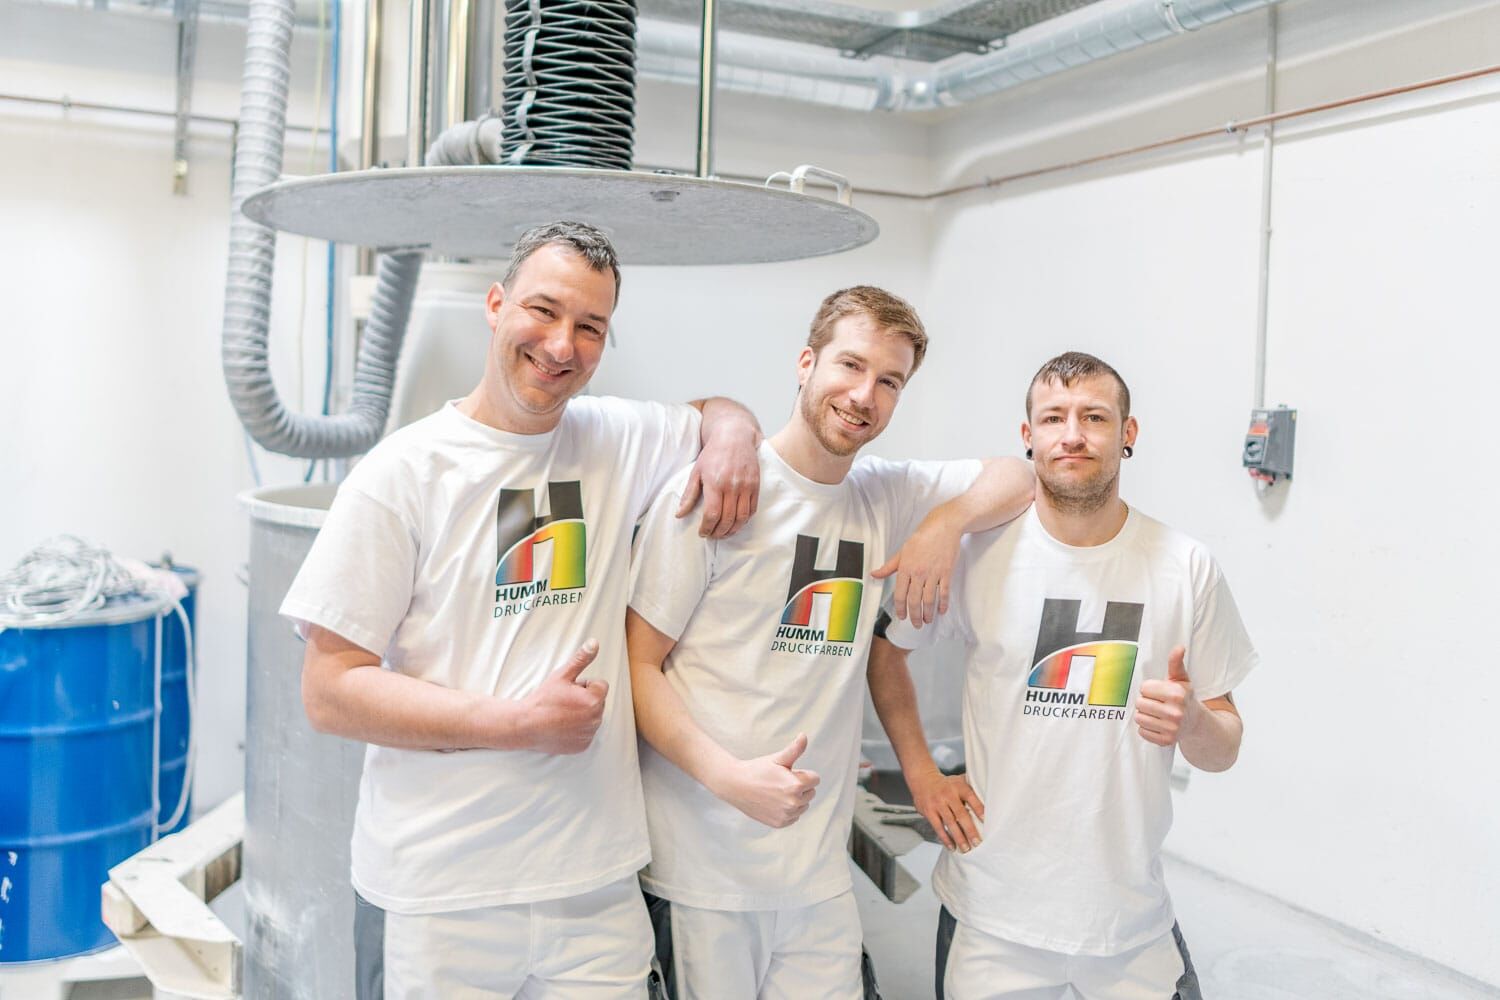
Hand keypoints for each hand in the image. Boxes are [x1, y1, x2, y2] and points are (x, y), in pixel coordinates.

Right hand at [520, 640, 607, 754]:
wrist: (526, 725)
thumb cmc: (543, 699)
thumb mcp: (561, 675)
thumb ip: (581, 659)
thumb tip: (595, 643)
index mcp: (594, 700)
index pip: (600, 685)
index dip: (584, 684)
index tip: (569, 690)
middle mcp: (596, 719)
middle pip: (598, 701)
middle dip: (585, 698)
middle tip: (564, 701)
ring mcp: (589, 734)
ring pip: (593, 717)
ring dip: (583, 713)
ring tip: (562, 713)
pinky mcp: (583, 745)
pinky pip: (586, 732)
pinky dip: (578, 729)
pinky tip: (562, 726)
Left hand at [677, 423, 759, 538]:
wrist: (734, 436)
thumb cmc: (713, 454)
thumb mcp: (696, 472)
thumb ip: (689, 495)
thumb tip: (679, 514)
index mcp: (714, 483)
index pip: (712, 514)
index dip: (707, 528)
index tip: (702, 533)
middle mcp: (732, 485)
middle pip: (727, 519)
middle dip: (719, 532)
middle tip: (712, 536)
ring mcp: (746, 486)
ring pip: (741, 517)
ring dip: (733, 530)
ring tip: (724, 533)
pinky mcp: (756, 485)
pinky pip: (752, 509)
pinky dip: (744, 520)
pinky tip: (736, 523)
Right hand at [717, 733, 819, 827]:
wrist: (735, 785)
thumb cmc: (757, 769)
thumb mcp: (777, 758)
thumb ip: (795, 749)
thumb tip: (804, 735)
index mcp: (796, 785)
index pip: (815, 779)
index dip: (802, 773)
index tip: (788, 772)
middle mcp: (793, 803)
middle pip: (811, 793)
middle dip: (800, 786)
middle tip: (780, 782)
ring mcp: (786, 815)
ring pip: (803, 806)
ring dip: (795, 799)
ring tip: (776, 792)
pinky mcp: (780, 823)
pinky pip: (794, 817)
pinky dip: (787, 810)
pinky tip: (774, 802)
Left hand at [872, 508, 961, 627]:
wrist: (944, 526)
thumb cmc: (922, 537)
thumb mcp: (902, 551)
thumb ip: (889, 566)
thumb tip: (874, 574)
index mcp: (905, 568)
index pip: (900, 594)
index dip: (900, 608)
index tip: (902, 616)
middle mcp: (919, 573)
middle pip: (914, 600)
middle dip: (914, 616)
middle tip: (915, 625)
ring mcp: (934, 573)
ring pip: (929, 599)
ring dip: (928, 613)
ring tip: (927, 621)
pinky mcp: (946, 572)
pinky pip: (944, 592)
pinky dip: (943, 604)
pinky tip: (942, 611)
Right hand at [908, 766, 984, 851]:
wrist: (922, 779)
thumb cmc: (947, 784)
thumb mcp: (959, 781)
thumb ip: (973, 787)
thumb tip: (993, 797)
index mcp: (959, 786)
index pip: (971, 797)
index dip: (978, 808)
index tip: (986, 821)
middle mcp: (948, 794)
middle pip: (961, 814)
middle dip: (970, 830)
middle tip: (977, 843)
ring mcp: (937, 803)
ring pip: (950, 823)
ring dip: (958, 837)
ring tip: (966, 849)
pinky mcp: (928, 811)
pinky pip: (938, 827)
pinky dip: (945, 838)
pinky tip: (952, 846)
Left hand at [1135, 646, 1199, 747]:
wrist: (1196, 722)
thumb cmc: (1184, 697)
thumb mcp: (1181, 679)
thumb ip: (1176, 663)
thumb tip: (1179, 647)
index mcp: (1178, 694)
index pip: (1144, 688)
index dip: (1149, 689)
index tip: (1158, 692)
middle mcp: (1176, 713)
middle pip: (1140, 703)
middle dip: (1145, 702)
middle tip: (1157, 703)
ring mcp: (1172, 729)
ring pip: (1139, 718)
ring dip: (1144, 715)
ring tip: (1156, 714)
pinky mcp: (1166, 741)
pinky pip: (1142, 732)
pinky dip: (1147, 728)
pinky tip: (1158, 725)